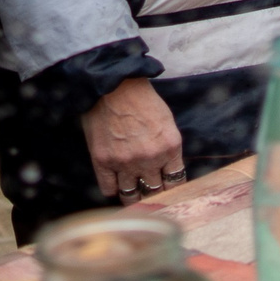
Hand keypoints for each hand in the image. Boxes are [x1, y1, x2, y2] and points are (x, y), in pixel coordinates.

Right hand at [82, 77, 183, 203]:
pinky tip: (114, 181)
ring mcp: (125, 162)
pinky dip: (112, 188)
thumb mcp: (166, 122)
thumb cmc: (141, 99)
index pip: (176, 183)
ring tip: (132, 193)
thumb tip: (168, 172)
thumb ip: (169, 149)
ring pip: (131, 196)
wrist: (112, 84)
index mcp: (170, 147)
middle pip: (155, 192)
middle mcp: (149, 158)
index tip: (167, 190)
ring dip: (133, 196)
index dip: (172, 189)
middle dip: (153, 192)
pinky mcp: (103, 161)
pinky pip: (109, 189)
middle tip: (149, 193)